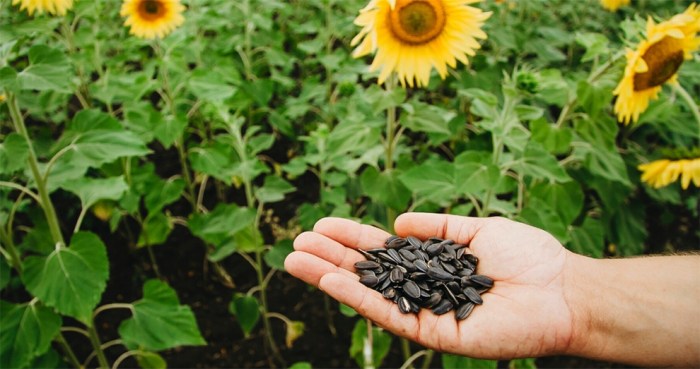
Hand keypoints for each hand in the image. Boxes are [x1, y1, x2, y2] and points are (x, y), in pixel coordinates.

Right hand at [285, 213, 576, 358]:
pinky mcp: (433, 334)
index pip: (383, 252)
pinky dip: (356, 297)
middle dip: (331, 258)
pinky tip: (330, 280)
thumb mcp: (476, 230)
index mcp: (433, 266)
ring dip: (330, 277)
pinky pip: (388, 314)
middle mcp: (423, 290)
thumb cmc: (529, 258)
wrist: (563, 291)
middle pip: (367, 273)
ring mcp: (425, 313)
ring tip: (295, 259)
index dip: (352, 239)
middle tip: (295, 243)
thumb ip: (437, 227)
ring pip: (368, 294)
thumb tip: (396, 223)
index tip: (321, 226)